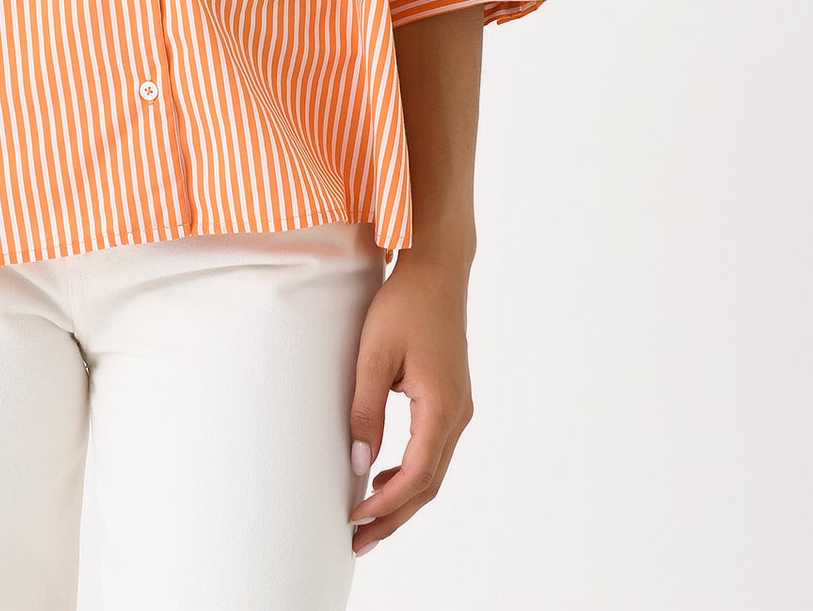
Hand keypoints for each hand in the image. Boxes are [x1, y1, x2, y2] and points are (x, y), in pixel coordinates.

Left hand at [346, 253, 473, 556]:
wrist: (436, 270)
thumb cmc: (404, 304)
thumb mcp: (374, 355)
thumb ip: (365, 410)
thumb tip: (359, 463)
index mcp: (442, 407)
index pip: (417, 475)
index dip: (385, 504)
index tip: (354, 519)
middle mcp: (458, 414)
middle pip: (428, 484)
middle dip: (393, 516)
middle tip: (357, 541)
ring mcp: (459, 407)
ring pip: (433, 470)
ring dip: (402, 498)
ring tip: (367, 518)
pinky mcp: (451, 398)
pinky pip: (433, 449)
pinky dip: (411, 472)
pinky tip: (385, 475)